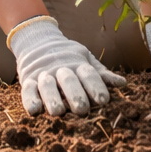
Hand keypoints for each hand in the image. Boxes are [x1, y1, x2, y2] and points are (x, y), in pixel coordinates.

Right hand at [8, 16, 126, 116]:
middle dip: (75, 94)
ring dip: (53, 98)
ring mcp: (43, 74)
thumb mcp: (86, 60)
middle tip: (82, 109)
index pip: (88, 74)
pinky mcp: (28, 80)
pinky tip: (35, 110)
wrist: (38, 40)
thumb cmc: (68, 56)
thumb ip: (101, 74)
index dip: (96, 86)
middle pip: (68, 81)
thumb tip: (122, 83)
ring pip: (47, 86)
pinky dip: (30, 100)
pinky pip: (27, 90)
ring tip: (58, 112)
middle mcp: (60, 69)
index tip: (104, 100)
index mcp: (77, 64)